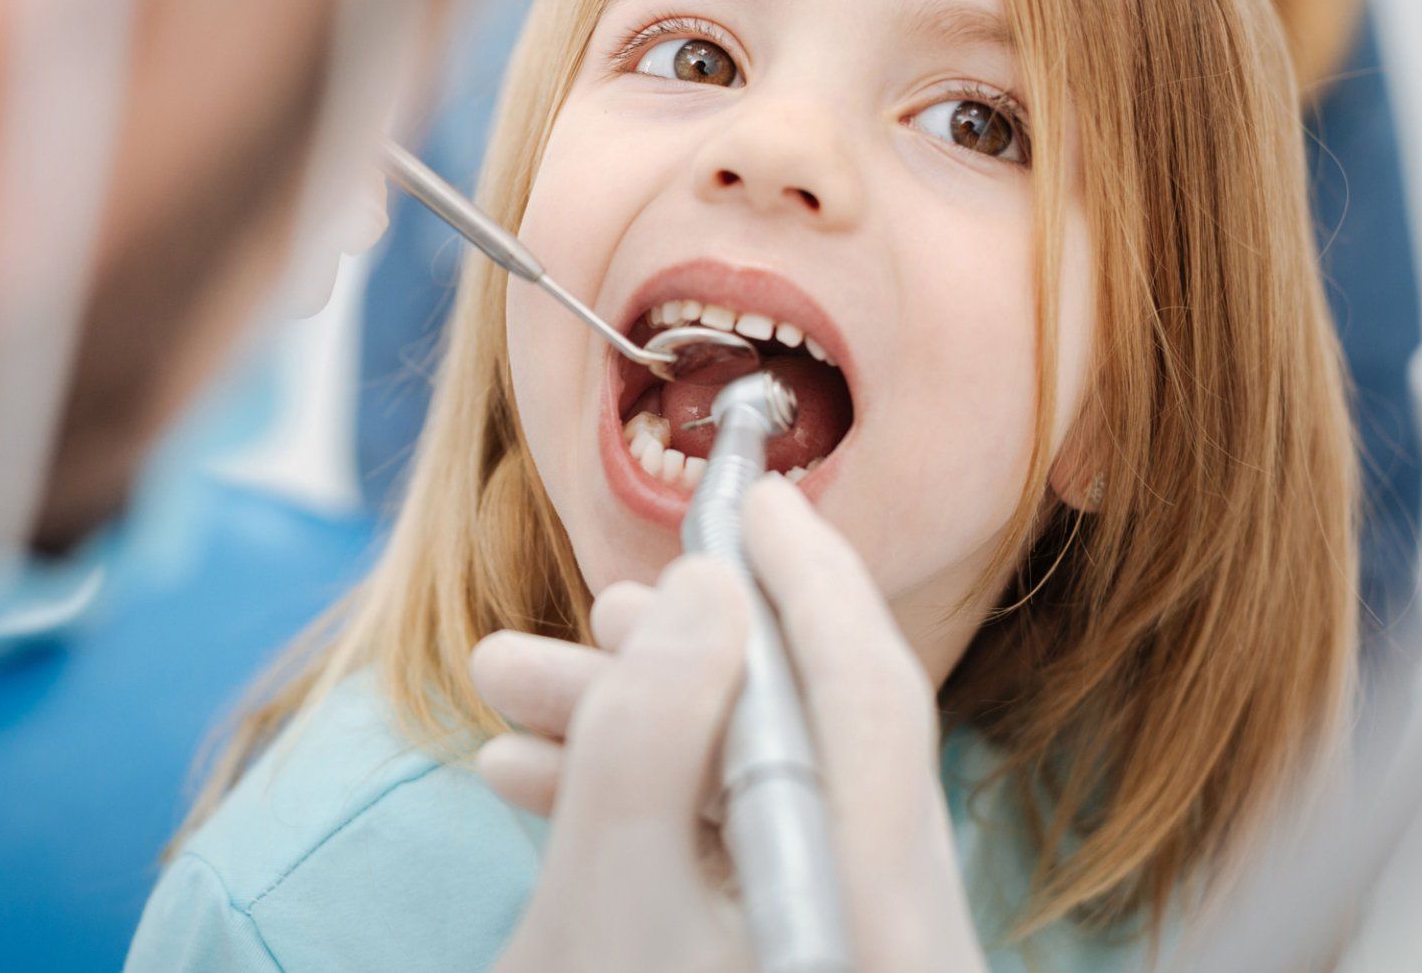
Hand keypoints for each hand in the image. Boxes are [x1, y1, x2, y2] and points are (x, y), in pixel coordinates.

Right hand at [472, 477, 987, 972]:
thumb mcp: (601, 893)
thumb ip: (650, 732)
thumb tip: (705, 594)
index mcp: (876, 909)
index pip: (867, 691)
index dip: (808, 573)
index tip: (758, 495)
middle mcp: (900, 931)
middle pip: (816, 738)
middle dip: (683, 656)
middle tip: (594, 612)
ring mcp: (862, 950)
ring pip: (765, 795)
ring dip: (644, 731)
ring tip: (522, 688)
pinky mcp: (817, 958)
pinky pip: (750, 857)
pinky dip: (659, 810)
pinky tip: (543, 776)